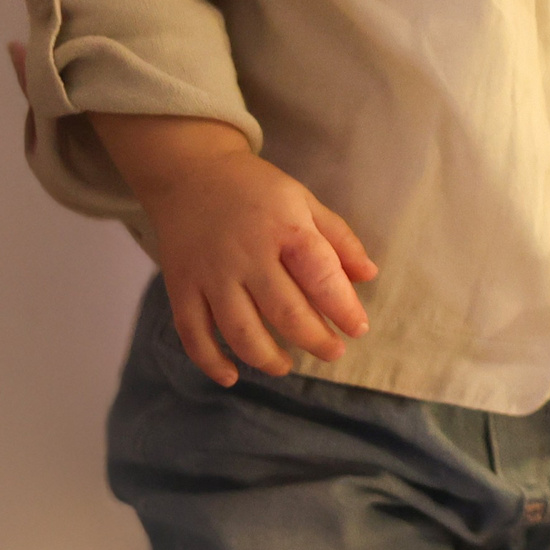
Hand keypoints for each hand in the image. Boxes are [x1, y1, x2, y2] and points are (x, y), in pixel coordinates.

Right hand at [90, 113, 378, 386]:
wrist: (189, 173)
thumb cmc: (255, 189)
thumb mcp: (304, 200)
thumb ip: (338, 239)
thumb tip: (369, 276)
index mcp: (285, 229)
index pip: (322, 278)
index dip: (344, 309)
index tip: (358, 329)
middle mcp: (247, 255)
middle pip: (286, 313)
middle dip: (315, 340)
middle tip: (333, 352)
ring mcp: (210, 274)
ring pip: (240, 331)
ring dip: (267, 358)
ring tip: (287, 365)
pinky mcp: (180, 286)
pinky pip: (193, 333)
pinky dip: (210, 361)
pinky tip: (231, 376)